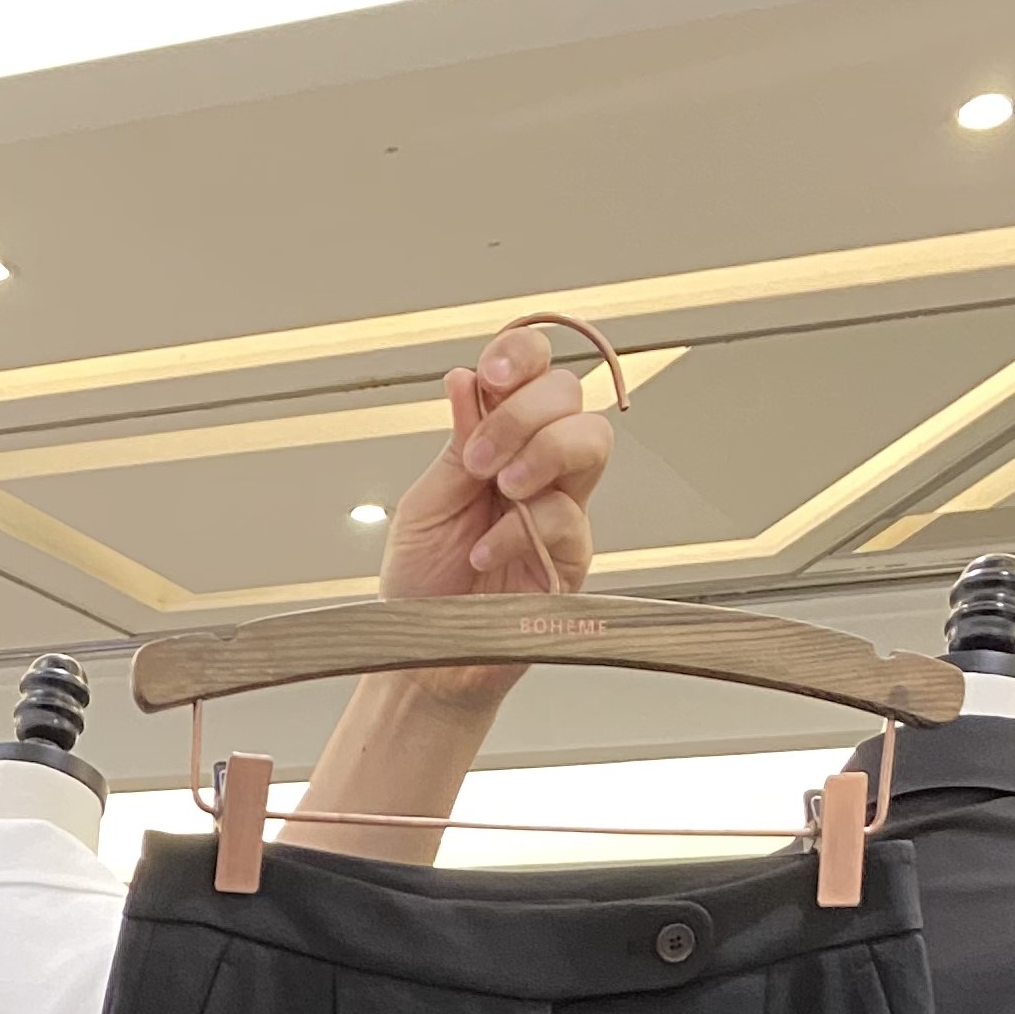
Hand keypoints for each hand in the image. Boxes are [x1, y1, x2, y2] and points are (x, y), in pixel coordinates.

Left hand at [373, 321, 616, 698]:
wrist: (425, 657)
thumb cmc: (423, 587)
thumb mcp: (424, 505)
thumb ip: (454, 446)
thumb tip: (465, 381)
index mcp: (501, 443)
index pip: (534, 373)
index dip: (522, 357)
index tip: (492, 374)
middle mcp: (538, 469)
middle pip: (570, 395)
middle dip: (524, 411)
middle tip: (480, 458)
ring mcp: (561, 510)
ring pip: (591, 442)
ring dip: (543, 452)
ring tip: (499, 489)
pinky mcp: (571, 558)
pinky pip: (567, 518)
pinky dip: (521, 529)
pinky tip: (484, 551)